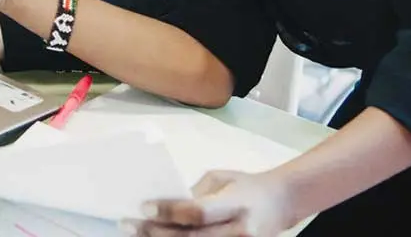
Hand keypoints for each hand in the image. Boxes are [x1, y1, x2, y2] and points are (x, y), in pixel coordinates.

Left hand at [123, 169, 293, 236]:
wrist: (281, 203)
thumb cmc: (246, 185)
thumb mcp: (221, 179)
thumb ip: (196, 194)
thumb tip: (165, 204)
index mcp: (237, 204)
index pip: (198, 212)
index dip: (170, 211)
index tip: (144, 206)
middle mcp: (240, 232)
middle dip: (156, 232)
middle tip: (129, 224)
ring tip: (137, 234)